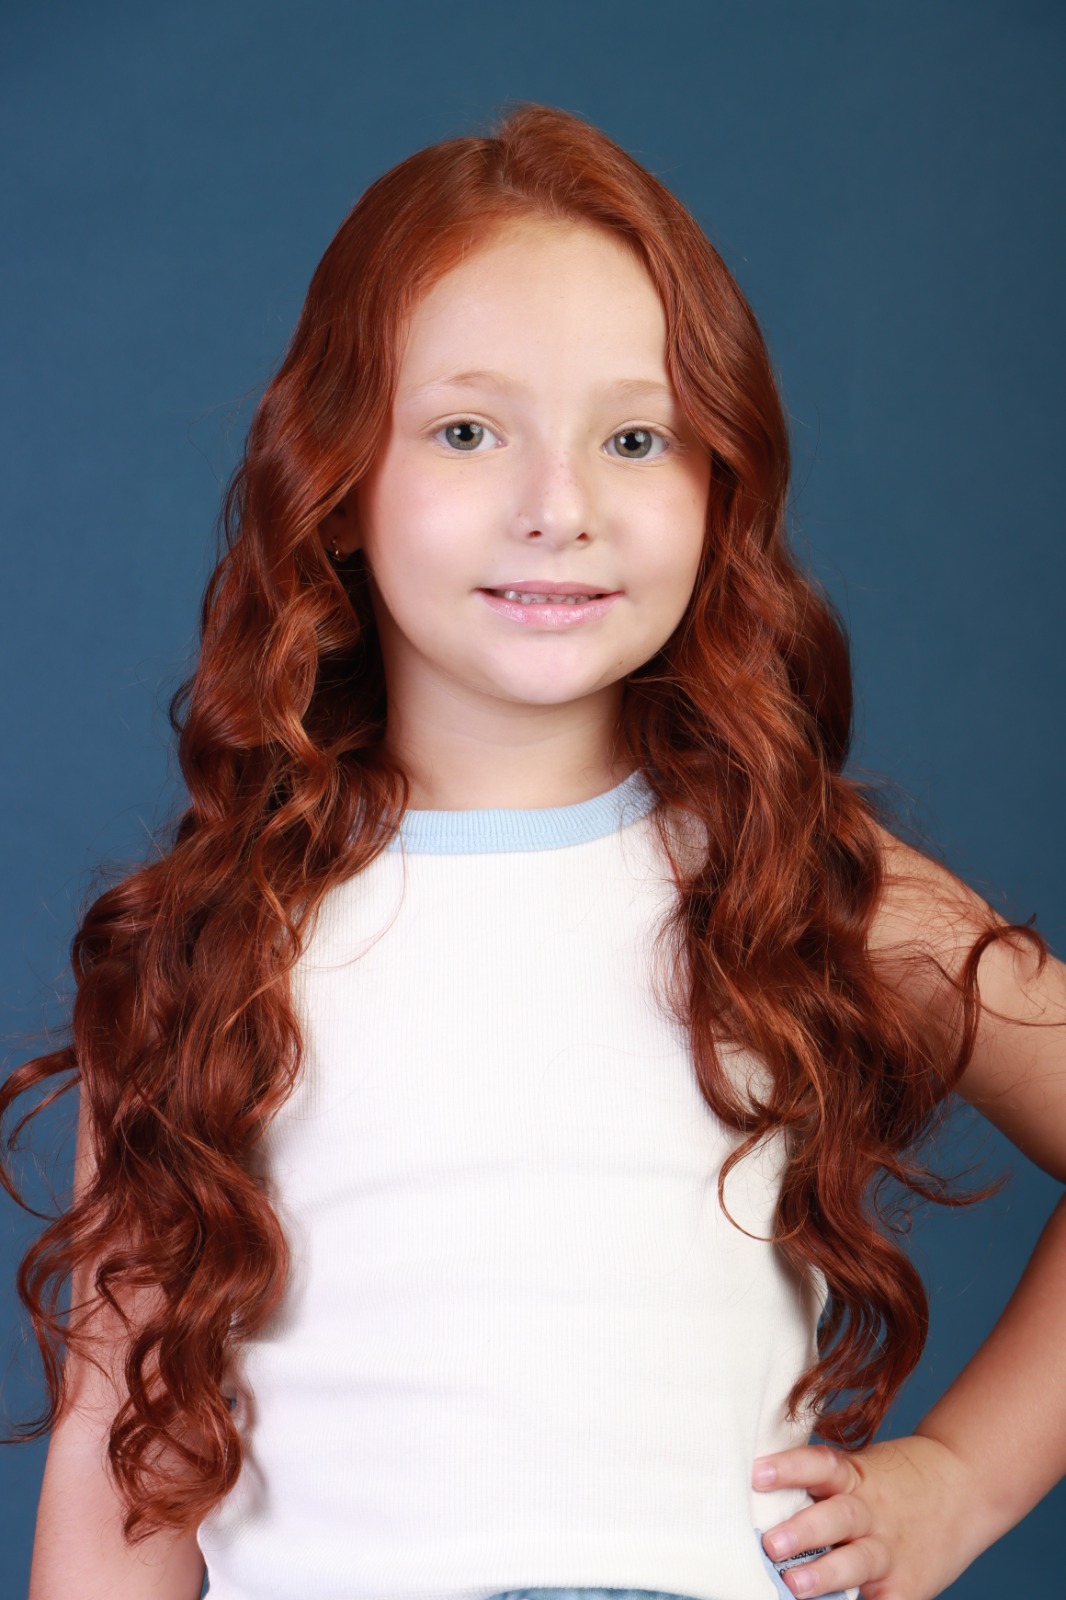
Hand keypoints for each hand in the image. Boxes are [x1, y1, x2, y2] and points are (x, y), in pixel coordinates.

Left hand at [752, 1433, 978, 1598]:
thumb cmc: (894, 1480)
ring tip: (794, 1586)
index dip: (789, 1468)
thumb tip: (757, 1498)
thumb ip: (821, 1487)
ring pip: (856, 1563)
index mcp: (855, 1477)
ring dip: (824, 1575)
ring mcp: (889, 1551)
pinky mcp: (907, 1587)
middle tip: (770, 1543)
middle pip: (836, 1518)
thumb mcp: (861, 1470)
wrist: (964, 1486)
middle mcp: (870, 1512)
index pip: (820, 1465)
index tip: (757, 1474)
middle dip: (803, 1531)